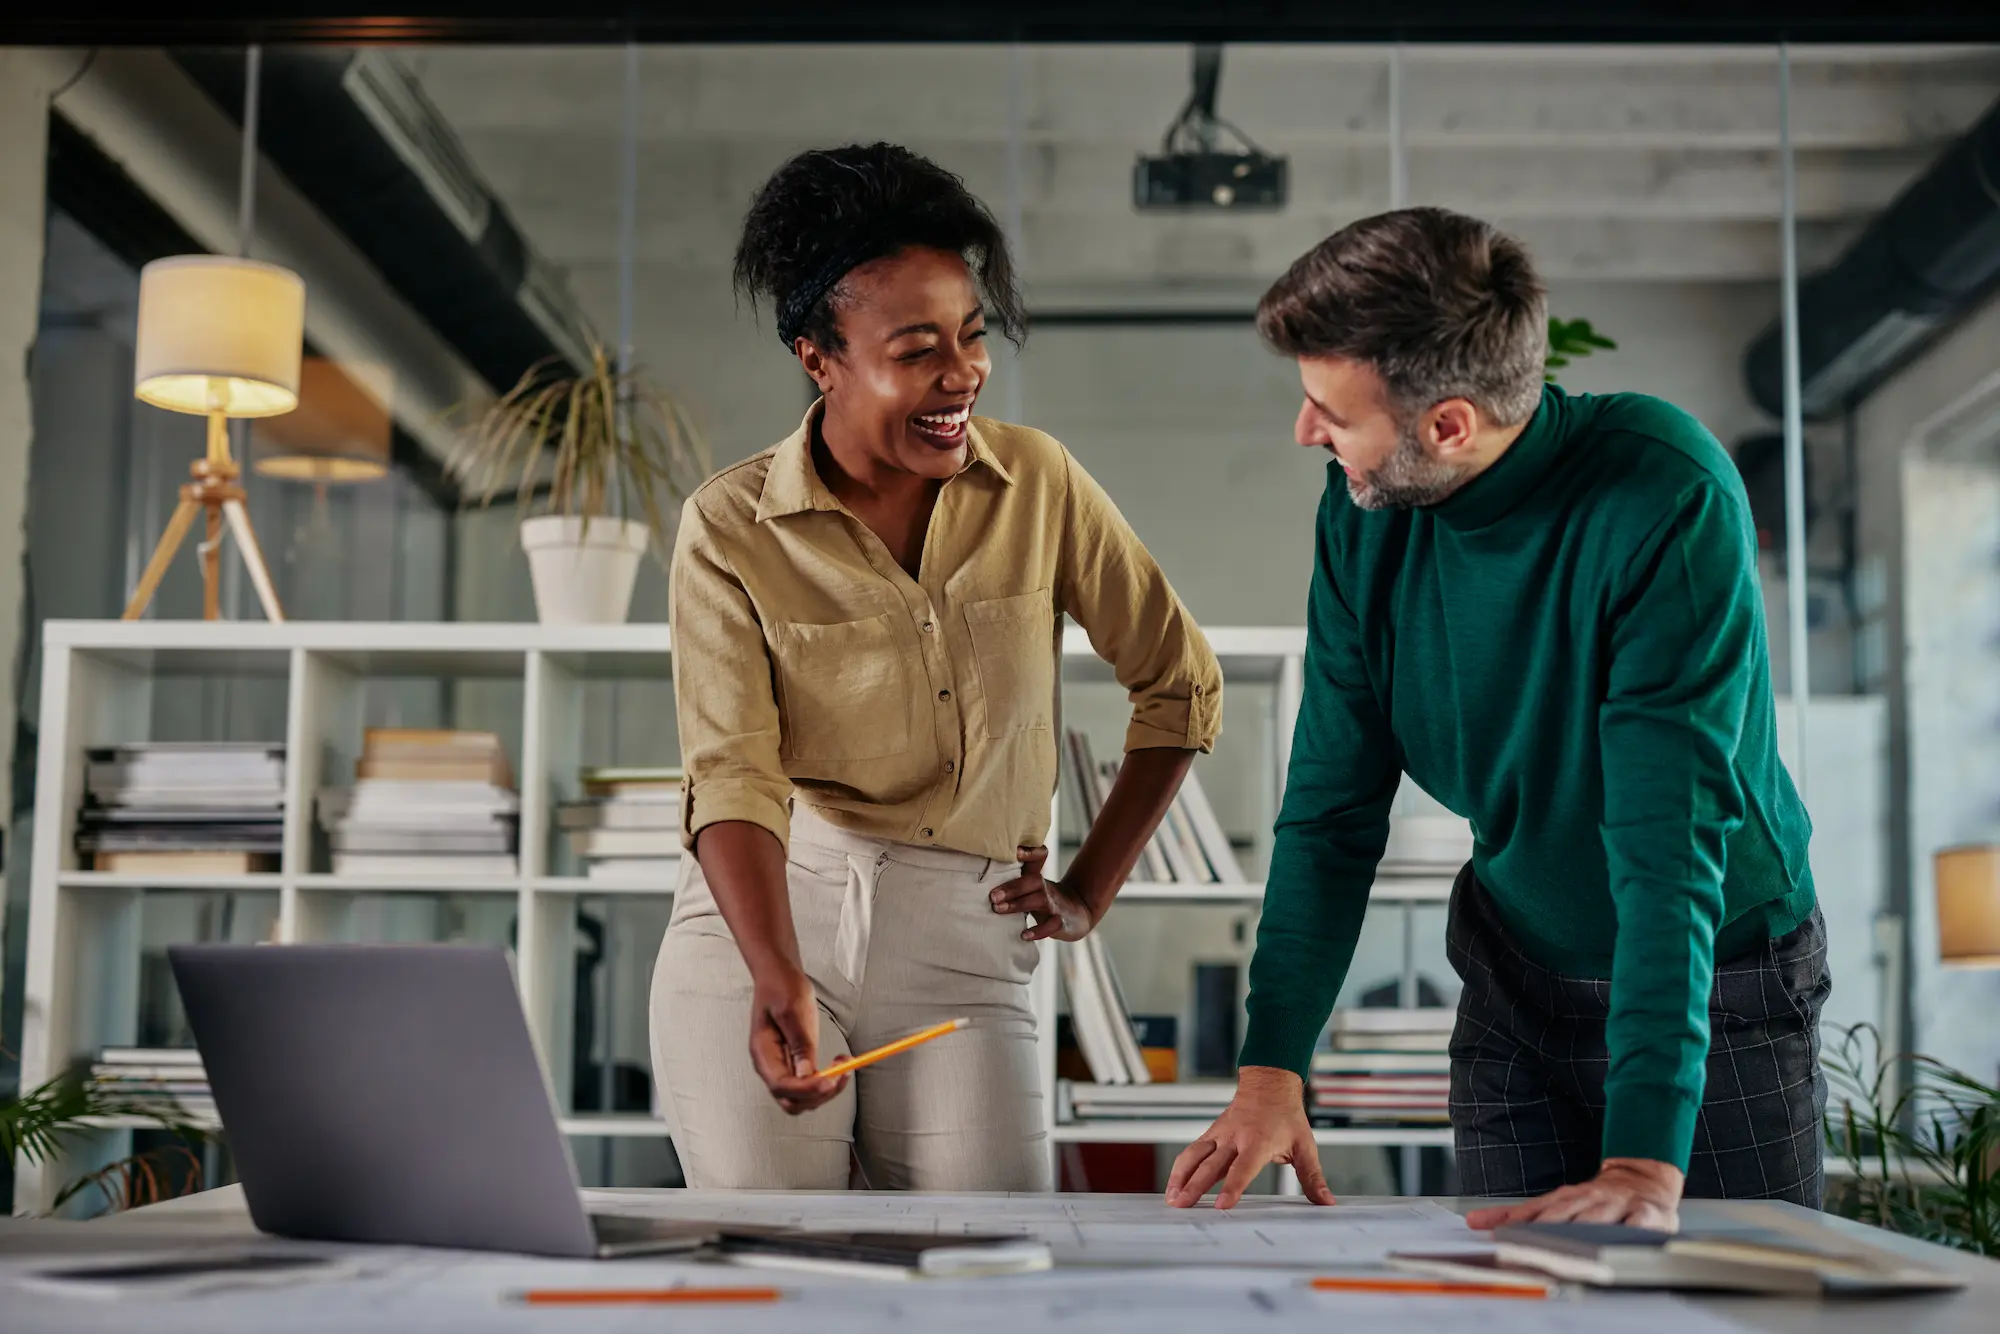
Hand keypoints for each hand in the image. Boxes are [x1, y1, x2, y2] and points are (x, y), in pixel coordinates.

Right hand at [745, 965, 846, 1115]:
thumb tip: (807, 1075)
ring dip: (825, 1090)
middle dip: (818, 1094)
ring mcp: (781, 1066)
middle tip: (842, 1074)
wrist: (778, 975)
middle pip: (792, 1100)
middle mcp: (770, 1066)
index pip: (781, 1086)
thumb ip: (800, 1045)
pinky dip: (826, 1080)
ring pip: (802, 1097)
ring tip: (844, 1066)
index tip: (829, 1081)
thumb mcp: (793, 1012)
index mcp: (763, 1053)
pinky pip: (808, 1083)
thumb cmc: (782, 988)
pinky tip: (839, 1064)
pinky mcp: (793, 1062)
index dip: (806, 1089)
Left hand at [988, 846, 1094, 941]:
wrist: (1077, 914)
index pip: (1039, 856)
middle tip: (992, 895)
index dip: (1030, 852)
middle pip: (1033, 880)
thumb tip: (978, 876)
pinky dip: (1038, 931)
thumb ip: (1010, 880)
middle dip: (1012, 887)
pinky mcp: (1061, 922)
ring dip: (1018, 904)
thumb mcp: (1030, 886)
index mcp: (1037, 877)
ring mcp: (1055, 904)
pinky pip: (1052, 925)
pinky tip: (1024, 935)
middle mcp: (1046, 887)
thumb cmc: (1043, 898)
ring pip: (1040, 900)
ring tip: (998, 909)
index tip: (1014, 851)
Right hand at [1165, 1067, 1335, 1208]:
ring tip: (1172, 1198)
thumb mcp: (1305, 1145)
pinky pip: (1192, 1151)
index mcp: (1258, 1141)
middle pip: (1211, 1165)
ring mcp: (1220, 1134)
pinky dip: (1181, 1168)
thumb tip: (1326, 1201)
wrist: (1269, 1084)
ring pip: (1194, 1155)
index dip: (1232, 1187)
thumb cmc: (1287, 1116)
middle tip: (1183, 1205)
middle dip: (1195, 1186)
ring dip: (1181, 1177)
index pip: (1243, 1168)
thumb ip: (1313, 1176)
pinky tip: (1174, 1185)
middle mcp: (1235, 1137)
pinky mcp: (1211, 1134)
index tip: (1222, 1205)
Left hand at [1464, 1158, 1683, 1230]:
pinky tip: (1620, 1239)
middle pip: (1563, 1213)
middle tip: (1527, 1244)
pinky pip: (1637, 1223)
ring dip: (1582, 1229)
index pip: (1536, 1210)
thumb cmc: (1596, 1199)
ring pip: (1597, 1217)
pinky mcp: (1646, 1214)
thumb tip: (1474, 1221)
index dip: (1518, 1222)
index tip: (1499, 1235)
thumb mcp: (1556, 1203)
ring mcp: (1617, 1205)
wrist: (1643, 1178)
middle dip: (1544, 1229)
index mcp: (1566, 1197)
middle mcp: (1588, 1198)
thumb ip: (1519, 1215)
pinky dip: (1628, 1230)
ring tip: (1568, 1245)